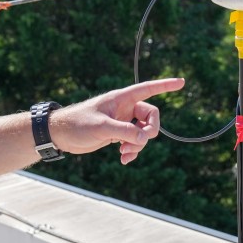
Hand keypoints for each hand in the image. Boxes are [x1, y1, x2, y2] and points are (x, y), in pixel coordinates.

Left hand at [50, 78, 184, 164]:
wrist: (60, 134)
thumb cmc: (77, 124)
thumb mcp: (102, 128)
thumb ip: (124, 132)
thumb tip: (145, 139)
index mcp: (122, 98)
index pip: (148, 89)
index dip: (165, 85)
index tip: (182, 82)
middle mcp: (124, 108)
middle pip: (151, 116)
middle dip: (149, 132)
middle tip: (139, 142)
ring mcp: (122, 121)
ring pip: (143, 132)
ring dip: (139, 145)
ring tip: (124, 155)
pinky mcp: (117, 133)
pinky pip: (134, 141)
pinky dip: (133, 150)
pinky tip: (123, 159)